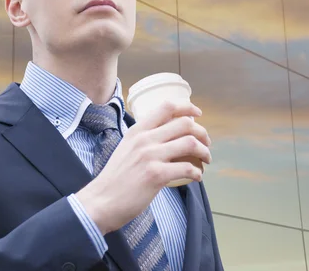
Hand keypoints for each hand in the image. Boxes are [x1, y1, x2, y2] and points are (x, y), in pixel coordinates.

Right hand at [75, 100, 211, 234]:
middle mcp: (145, 139)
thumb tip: (165, 138)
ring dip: (204, 151)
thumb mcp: (126, 149)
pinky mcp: (156, 175)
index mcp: (137, 130)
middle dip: (202, 132)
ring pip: (190, 143)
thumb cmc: (115, 179)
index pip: (167, 107)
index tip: (197, 114)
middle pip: (184, 123)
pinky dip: (197, 172)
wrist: (101, 201)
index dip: (187, 107)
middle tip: (206, 143)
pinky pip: (187, 168)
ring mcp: (150, 156)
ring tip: (206, 160)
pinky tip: (197, 177)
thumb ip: (143, 140)